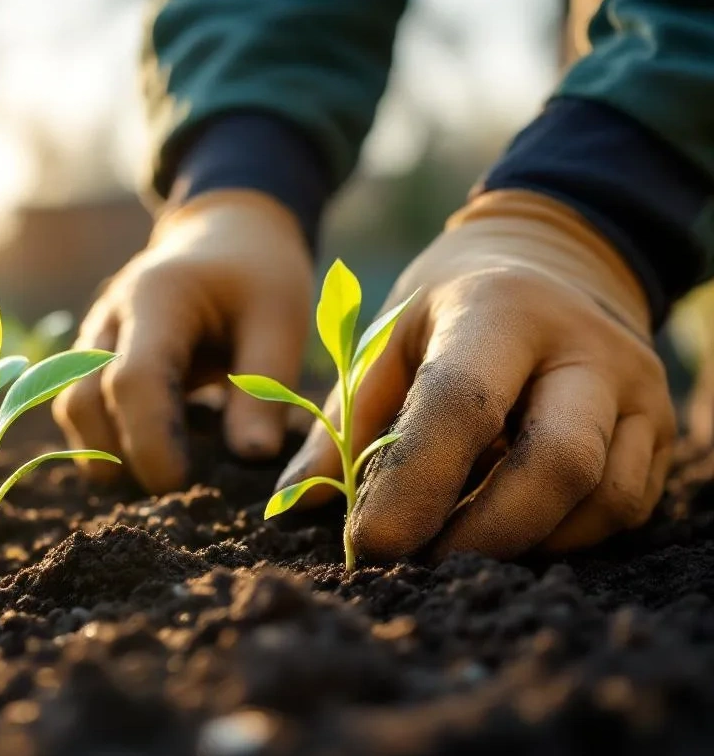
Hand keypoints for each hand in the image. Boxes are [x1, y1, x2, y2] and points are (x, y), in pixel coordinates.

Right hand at [53, 189, 313, 492]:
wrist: (227, 236)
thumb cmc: (259, 276)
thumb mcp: (280, 320)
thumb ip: (265, 389)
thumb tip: (251, 458)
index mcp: (156, 297)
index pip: (131, 380)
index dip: (150, 441)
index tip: (184, 485)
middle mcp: (109, 318)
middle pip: (82, 401)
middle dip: (121, 457)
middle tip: (179, 492)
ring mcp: (92, 339)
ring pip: (72, 411)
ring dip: (109, 455)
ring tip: (169, 476)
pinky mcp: (92, 361)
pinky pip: (83, 411)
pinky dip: (110, 443)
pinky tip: (160, 452)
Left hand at [280, 189, 675, 560]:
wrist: (554, 258)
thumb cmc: (449, 308)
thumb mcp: (387, 336)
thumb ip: (345, 420)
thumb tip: (293, 503)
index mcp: (500, 310)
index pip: (462, 406)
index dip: (414, 485)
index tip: (368, 545)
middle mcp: (585, 347)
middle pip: (556, 464)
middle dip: (482, 534)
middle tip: (419, 563)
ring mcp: (637, 389)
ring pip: (602, 498)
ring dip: (525, 542)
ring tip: (457, 545)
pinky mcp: (660, 429)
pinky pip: (625, 507)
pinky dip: (563, 536)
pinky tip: (509, 528)